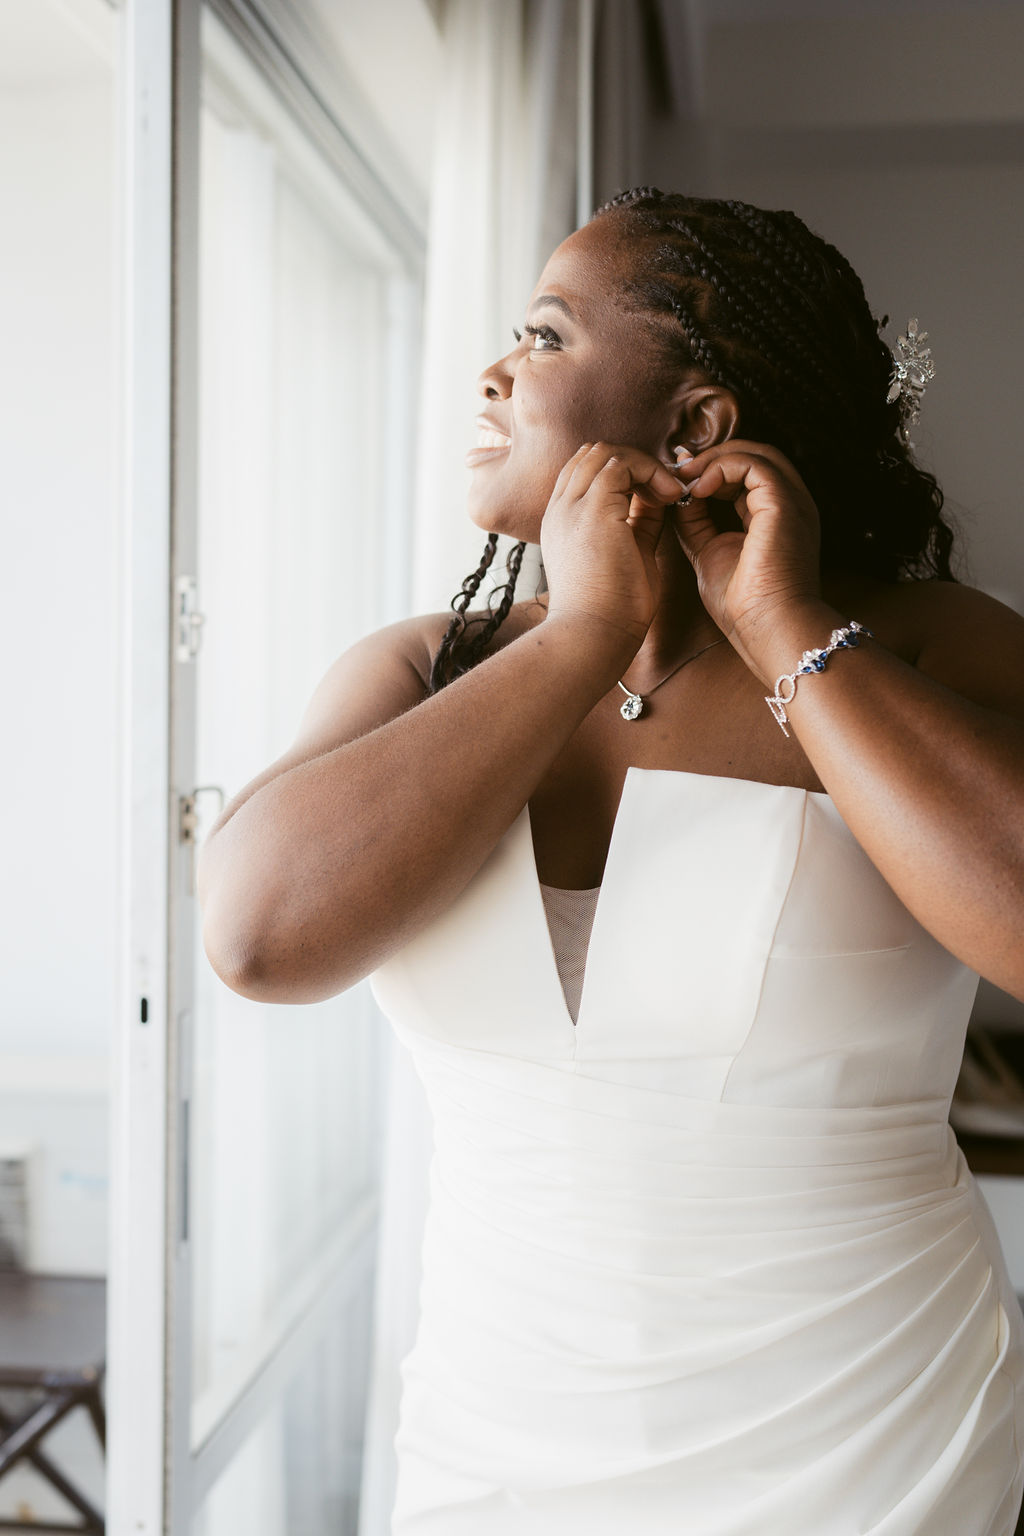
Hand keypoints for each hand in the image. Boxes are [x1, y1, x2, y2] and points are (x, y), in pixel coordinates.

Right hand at [541, 442, 688, 654]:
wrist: (594, 635)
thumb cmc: (612, 610)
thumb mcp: (627, 553)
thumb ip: (638, 522)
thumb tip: (659, 498)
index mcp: (562, 522)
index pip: (587, 472)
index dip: (625, 473)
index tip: (657, 495)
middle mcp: (560, 508)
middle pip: (593, 454)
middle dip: (635, 462)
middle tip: (667, 489)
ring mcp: (571, 506)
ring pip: (605, 452)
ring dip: (644, 464)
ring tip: (671, 492)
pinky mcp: (590, 509)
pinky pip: (621, 464)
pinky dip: (651, 472)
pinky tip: (670, 496)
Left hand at [670, 441, 823, 675]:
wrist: (768, 629)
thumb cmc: (745, 606)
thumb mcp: (710, 553)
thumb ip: (697, 524)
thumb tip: (679, 497)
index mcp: (778, 517)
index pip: (748, 474)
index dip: (714, 469)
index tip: (681, 477)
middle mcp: (791, 504)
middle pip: (755, 456)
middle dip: (713, 457)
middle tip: (679, 470)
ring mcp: (793, 502)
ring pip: (756, 454)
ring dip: (715, 460)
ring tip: (685, 478)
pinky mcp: (783, 504)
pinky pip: (753, 465)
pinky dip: (722, 468)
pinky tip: (699, 489)